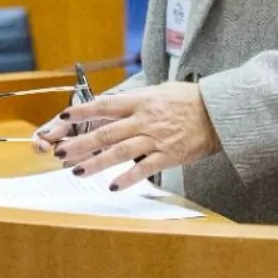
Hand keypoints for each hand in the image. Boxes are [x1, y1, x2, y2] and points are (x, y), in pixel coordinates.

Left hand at [40, 82, 219, 191]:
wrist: (217, 112)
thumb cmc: (186, 100)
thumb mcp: (157, 91)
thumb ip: (134, 100)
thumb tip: (109, 106)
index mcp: (140, 101)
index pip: (105, 106)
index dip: (83, 112)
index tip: (63, 117)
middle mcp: (144, 120)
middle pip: (106, 133)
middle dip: (80, 144)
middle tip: (60, 153)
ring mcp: (156, 139)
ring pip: (119, 152)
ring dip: (96, 163)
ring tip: (76, 171)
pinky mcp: (168, 156)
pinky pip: (144, 169)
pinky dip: (127, 178)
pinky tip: (112, 186)